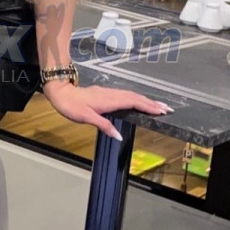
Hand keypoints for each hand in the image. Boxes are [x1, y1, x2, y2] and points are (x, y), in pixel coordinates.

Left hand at [42, 80, 172, 141]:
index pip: (133, 103)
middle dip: (153, 103)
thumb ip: (104, 126)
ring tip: (159, 106)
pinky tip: (140, 102)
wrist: (62, 94)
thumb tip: (118, 136)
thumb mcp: (87, 118)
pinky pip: (126, 95)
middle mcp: (112, 95)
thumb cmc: (72, 106)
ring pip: (132, 95)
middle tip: (167, 109)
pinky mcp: (107, 94)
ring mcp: (110, 93)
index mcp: (110, 100)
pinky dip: (137, 98)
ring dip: (146, 100)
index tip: (161, 111)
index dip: (148, 106)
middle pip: (137, 98)